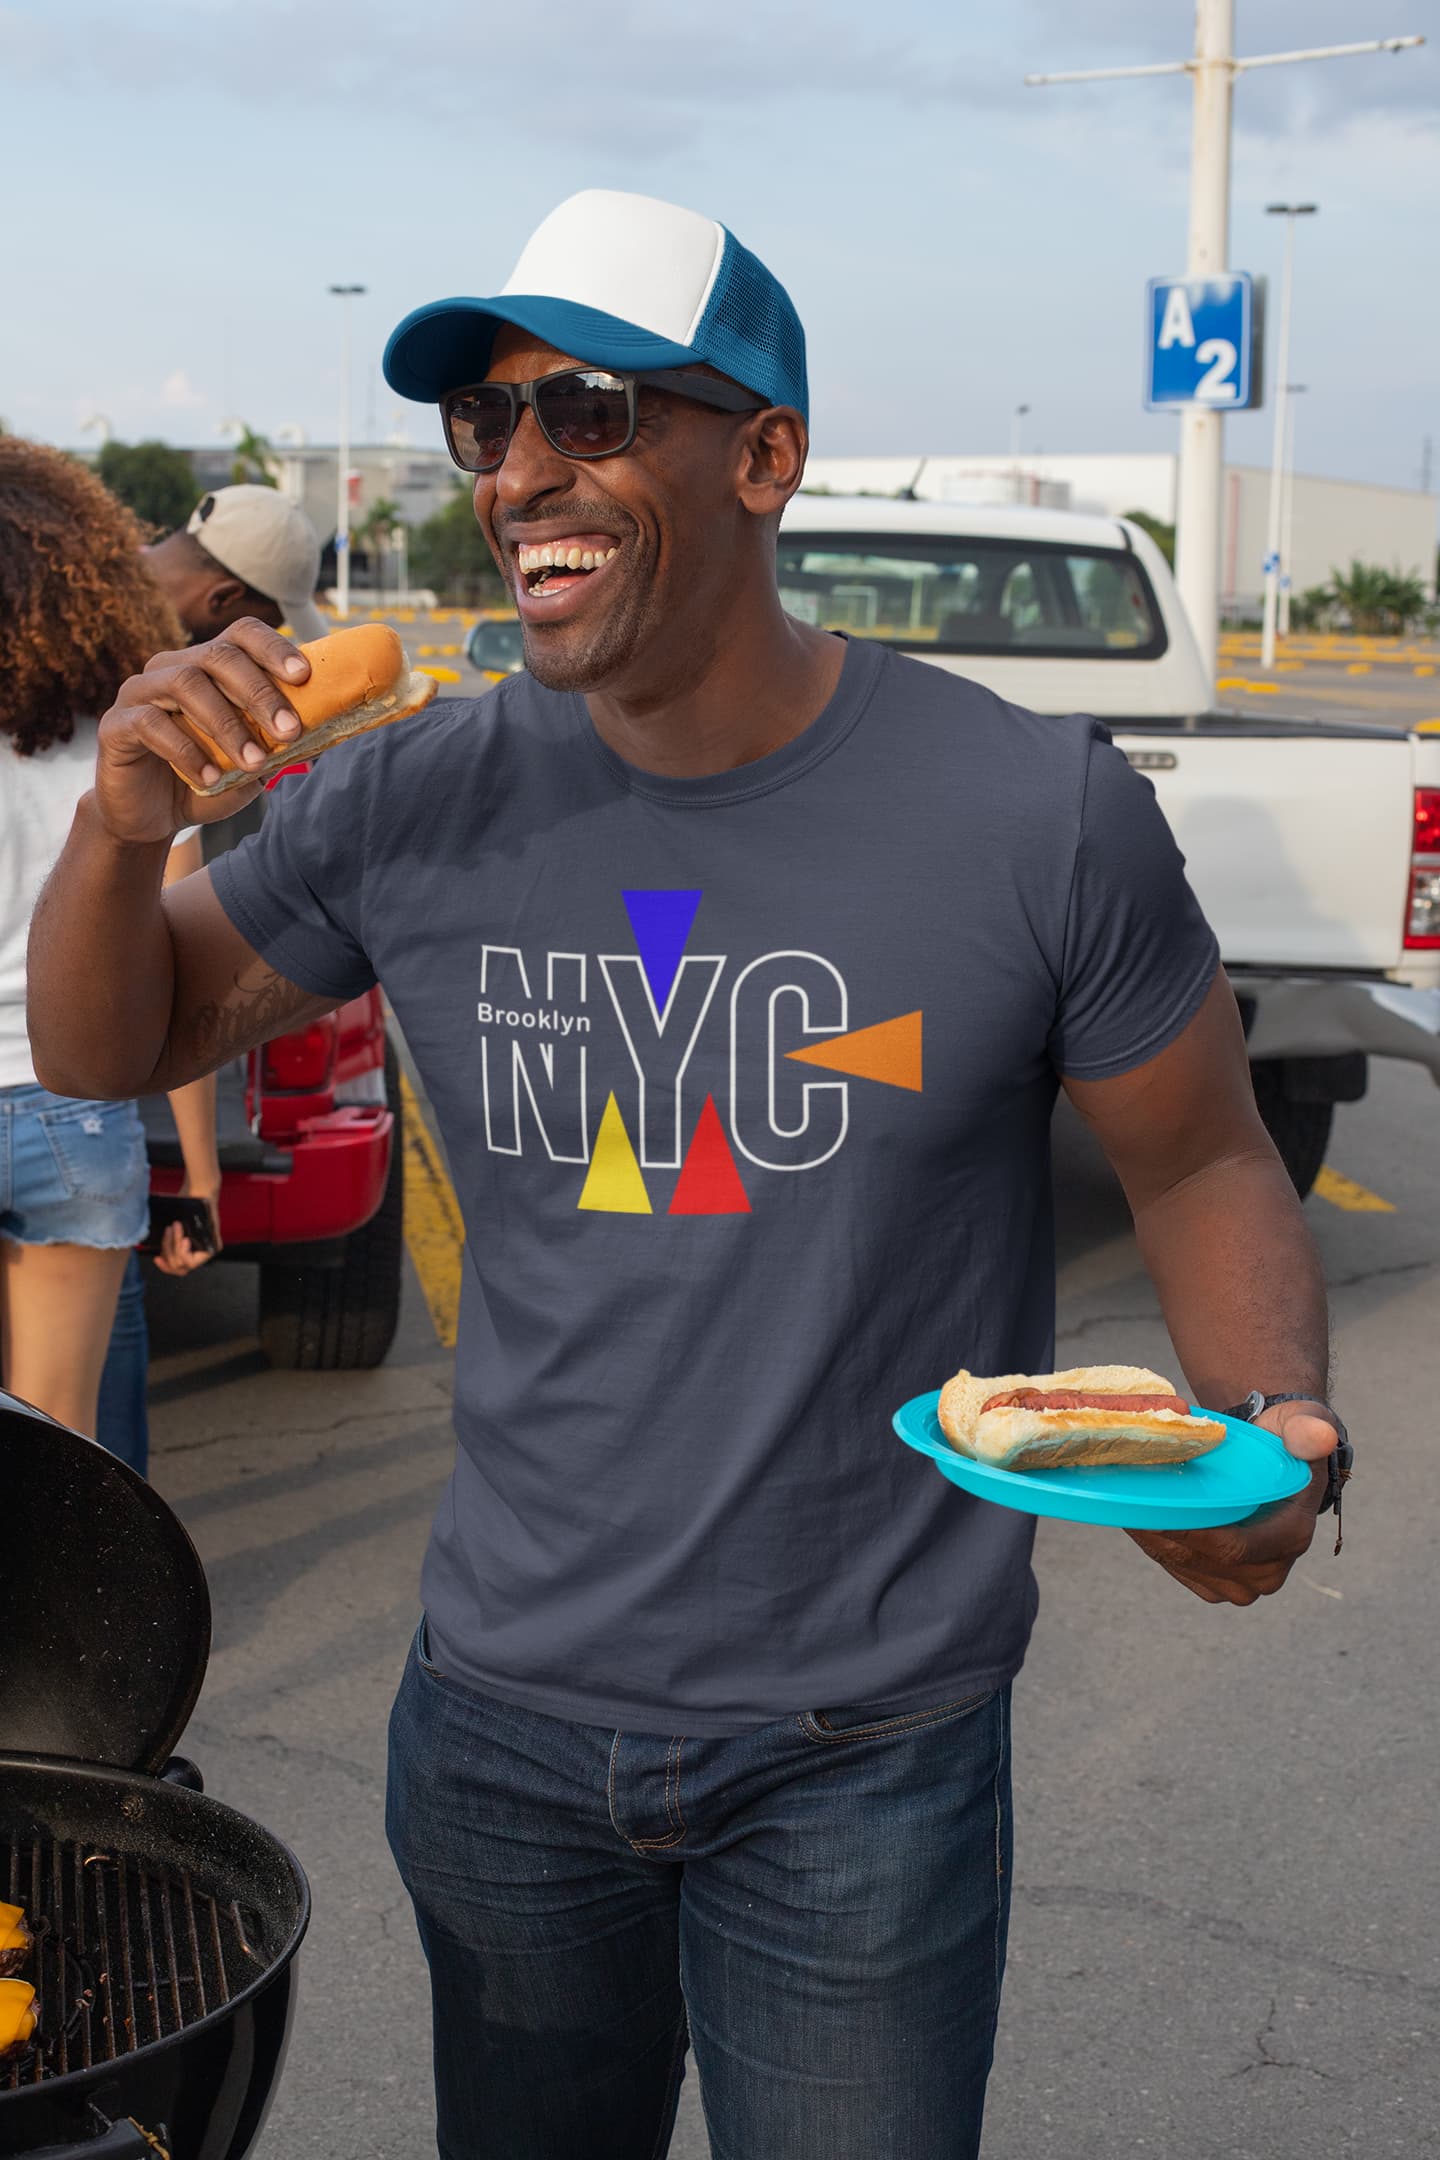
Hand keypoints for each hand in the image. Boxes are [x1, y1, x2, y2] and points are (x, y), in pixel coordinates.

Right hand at [93, 619, 311, 843]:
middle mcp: (172, 668)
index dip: (272, 647)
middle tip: (290, 731)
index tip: (303, 676)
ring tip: (254, 763)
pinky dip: (187, 752)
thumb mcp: (252, 762)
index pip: (241, 635)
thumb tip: (328, 728)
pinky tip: (210, 779)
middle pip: (217, 656)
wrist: (151, 817)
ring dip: (227, 725)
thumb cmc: (207, 780)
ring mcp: (139, 692)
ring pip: (185, 684)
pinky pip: (151, 725)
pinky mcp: (116, 724)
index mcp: (207, 666)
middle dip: (259, 693)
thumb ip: (279, 743)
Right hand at [153, 1181, 222, 1277]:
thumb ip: (166, 1242)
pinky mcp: (214, 1247)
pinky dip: (184, 1251)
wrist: (198, 1191)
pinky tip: (184, 1240)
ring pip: (183, 1263)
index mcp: (190, 1251)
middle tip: (168, 1230)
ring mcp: (208, 1252)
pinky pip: (193, 1260)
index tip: (156, 1257)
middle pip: (177, 1267)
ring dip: (174, 1245)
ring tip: (175, 1227)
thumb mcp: (171, 1228)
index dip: (165, 1267)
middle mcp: (200, 1254)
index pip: (177, 1269)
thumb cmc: (184, 1207)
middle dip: (167, 1249)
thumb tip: (151, 1254)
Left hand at [1128, 1400, 1339, 1604]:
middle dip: (1159, 1533)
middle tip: (1125, 1500)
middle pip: (1202, 1560)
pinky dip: (1154, 1545)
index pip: (1234, 1548)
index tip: (1150, 1509)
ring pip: (1184, 1566)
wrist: (1276, 1458)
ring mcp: (1244, 1583)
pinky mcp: (1219, 1582)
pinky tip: (1134, 1516)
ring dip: (1150, 1538)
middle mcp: (1270, 1569)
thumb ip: (1308, 1430)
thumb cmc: (1287, 1437)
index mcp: (1292, 1536)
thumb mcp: (1302, 1424)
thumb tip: (1318, 1437)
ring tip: (1123, 1504)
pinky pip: (1179, 1569)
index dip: (1189, 1534)